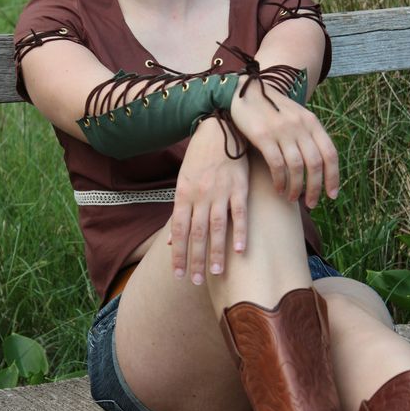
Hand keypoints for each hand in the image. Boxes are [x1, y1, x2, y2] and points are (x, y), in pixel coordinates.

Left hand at [170, 117, 248, 284]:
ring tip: (215, 273)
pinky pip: (239, 213)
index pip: (179, 230)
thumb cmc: (200, 158)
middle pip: (196, 233)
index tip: (178, 274)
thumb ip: (179, 212)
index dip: (178, 254)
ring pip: (216, 227)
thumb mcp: (183, 182)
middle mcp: (200, 196)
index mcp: (184, 195)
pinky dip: (239, 231)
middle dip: (195, 259)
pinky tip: (240, 250)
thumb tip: (170, 241)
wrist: (219, 129)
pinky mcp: (239, 187)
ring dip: (215, 252)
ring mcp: (220, 192)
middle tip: (195, 281)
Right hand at [230, 77, 338, 208]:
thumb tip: (319, 166)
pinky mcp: (263, 136)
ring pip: (297, 167)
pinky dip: (280, 180)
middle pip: (315, 163)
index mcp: (312, 122)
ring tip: (292, 198)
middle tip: (312, 204)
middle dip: (315, 188)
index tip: (332, 195)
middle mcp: (300, 125)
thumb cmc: (271, 110)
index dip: (333, 177)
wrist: (245, 92)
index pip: (330, 153)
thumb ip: (308, 136)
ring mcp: (282, 130)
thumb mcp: (296, 117)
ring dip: (296, 187)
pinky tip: (279, 189)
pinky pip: (277, 164)